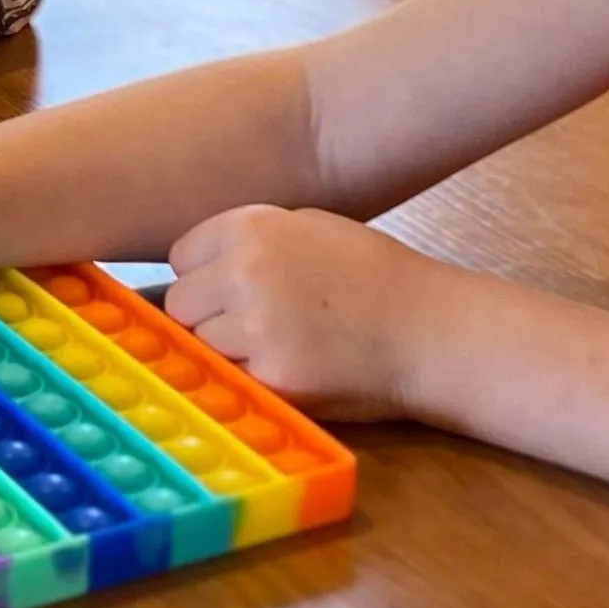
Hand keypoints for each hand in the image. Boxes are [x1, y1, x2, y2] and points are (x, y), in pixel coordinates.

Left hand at [161, 203, 455, 420]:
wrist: (428, 329)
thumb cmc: (374, 274)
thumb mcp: (309, 227)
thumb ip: (250, 241)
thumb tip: (199, 267)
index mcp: (250, 227)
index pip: (181, 257)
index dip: (204, 275)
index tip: (228, 287)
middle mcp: (243, 272)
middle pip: (181, 305)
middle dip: (207, 315)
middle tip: (251, 324)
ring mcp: (254, 328)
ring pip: (201, 348)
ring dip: (227, 351)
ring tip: (277, 346)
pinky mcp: (272, 378)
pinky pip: (234, 380)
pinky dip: (253, 378)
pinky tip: (291, 367)